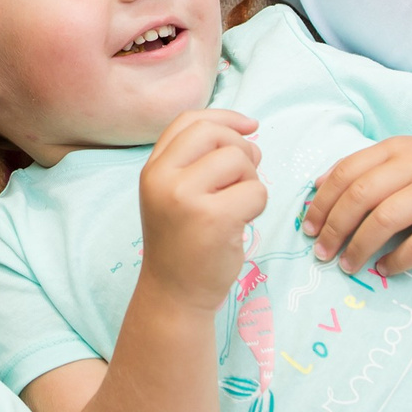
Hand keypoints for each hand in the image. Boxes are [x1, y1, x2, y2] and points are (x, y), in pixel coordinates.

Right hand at [138, 108, 267, 310]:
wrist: (174, 294)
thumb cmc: (183, 243)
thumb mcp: (174, 194)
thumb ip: (197, 161)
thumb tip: (247, 131)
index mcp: (152, 169)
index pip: (190, 121)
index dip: (225, 117)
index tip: (251, 126)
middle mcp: (162, 178)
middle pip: (216, 134)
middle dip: (242, 150)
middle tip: (245, 177)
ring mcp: (185, 197)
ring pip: (239, 160)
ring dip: (251, 181)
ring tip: (237, 206)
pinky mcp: (213, 218)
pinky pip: (256, 191)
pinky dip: (258, 205)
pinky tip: (241, 223)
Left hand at [301, 136, 411, 273]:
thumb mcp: (400, 157)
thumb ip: (361, 168)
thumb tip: (316, 188)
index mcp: (395, 148)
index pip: (347, 172)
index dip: (322, 203)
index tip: (308, 229)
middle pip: (361, 195)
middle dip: (334, 227)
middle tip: (321, 253)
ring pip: (386, 219)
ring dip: (359, 247)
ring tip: (347, 265)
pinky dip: (397, 261)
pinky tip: (384, 268)